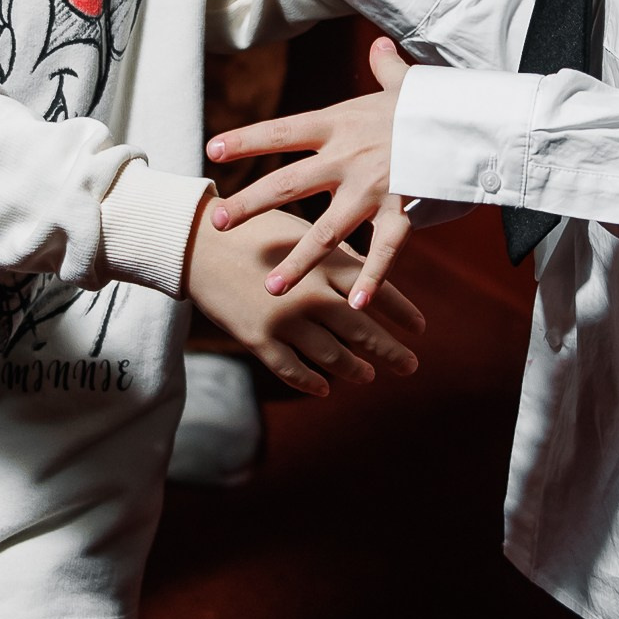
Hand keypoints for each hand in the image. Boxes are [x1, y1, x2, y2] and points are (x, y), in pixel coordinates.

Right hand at [184, 200, 423, 396]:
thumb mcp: (302, 232)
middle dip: (391, 352)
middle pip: (363, 330)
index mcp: (327, 262)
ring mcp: (286, 319)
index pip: (378, 291)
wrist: (198, 242)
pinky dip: (312, 382)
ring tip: (369, 376)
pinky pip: (292, 370)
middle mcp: (313, 293)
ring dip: (355, 369)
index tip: (421, 329)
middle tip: (411, 365)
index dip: (403, 313)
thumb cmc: (253, 230)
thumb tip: (366, 273)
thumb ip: (335, 254)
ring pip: (333, 357)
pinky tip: (325, 388)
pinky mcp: (259, 339)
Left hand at [208, 35, 411, 306]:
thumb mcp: (405, 81)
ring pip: (327, 230)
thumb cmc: (438, 100)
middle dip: (251, 203)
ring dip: (298, 259)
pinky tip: (355, 304)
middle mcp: (348, 158)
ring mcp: (374, 188)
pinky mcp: (404, 210)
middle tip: (219, 222)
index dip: (246, 140)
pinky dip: (372, 279)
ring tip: (271, 286)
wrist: (475, 117)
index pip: (282, 131)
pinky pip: (384, 251)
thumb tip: (380, 45)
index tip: (213, 149)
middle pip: (288, 183)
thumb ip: (386, 66)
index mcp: (341, 124)